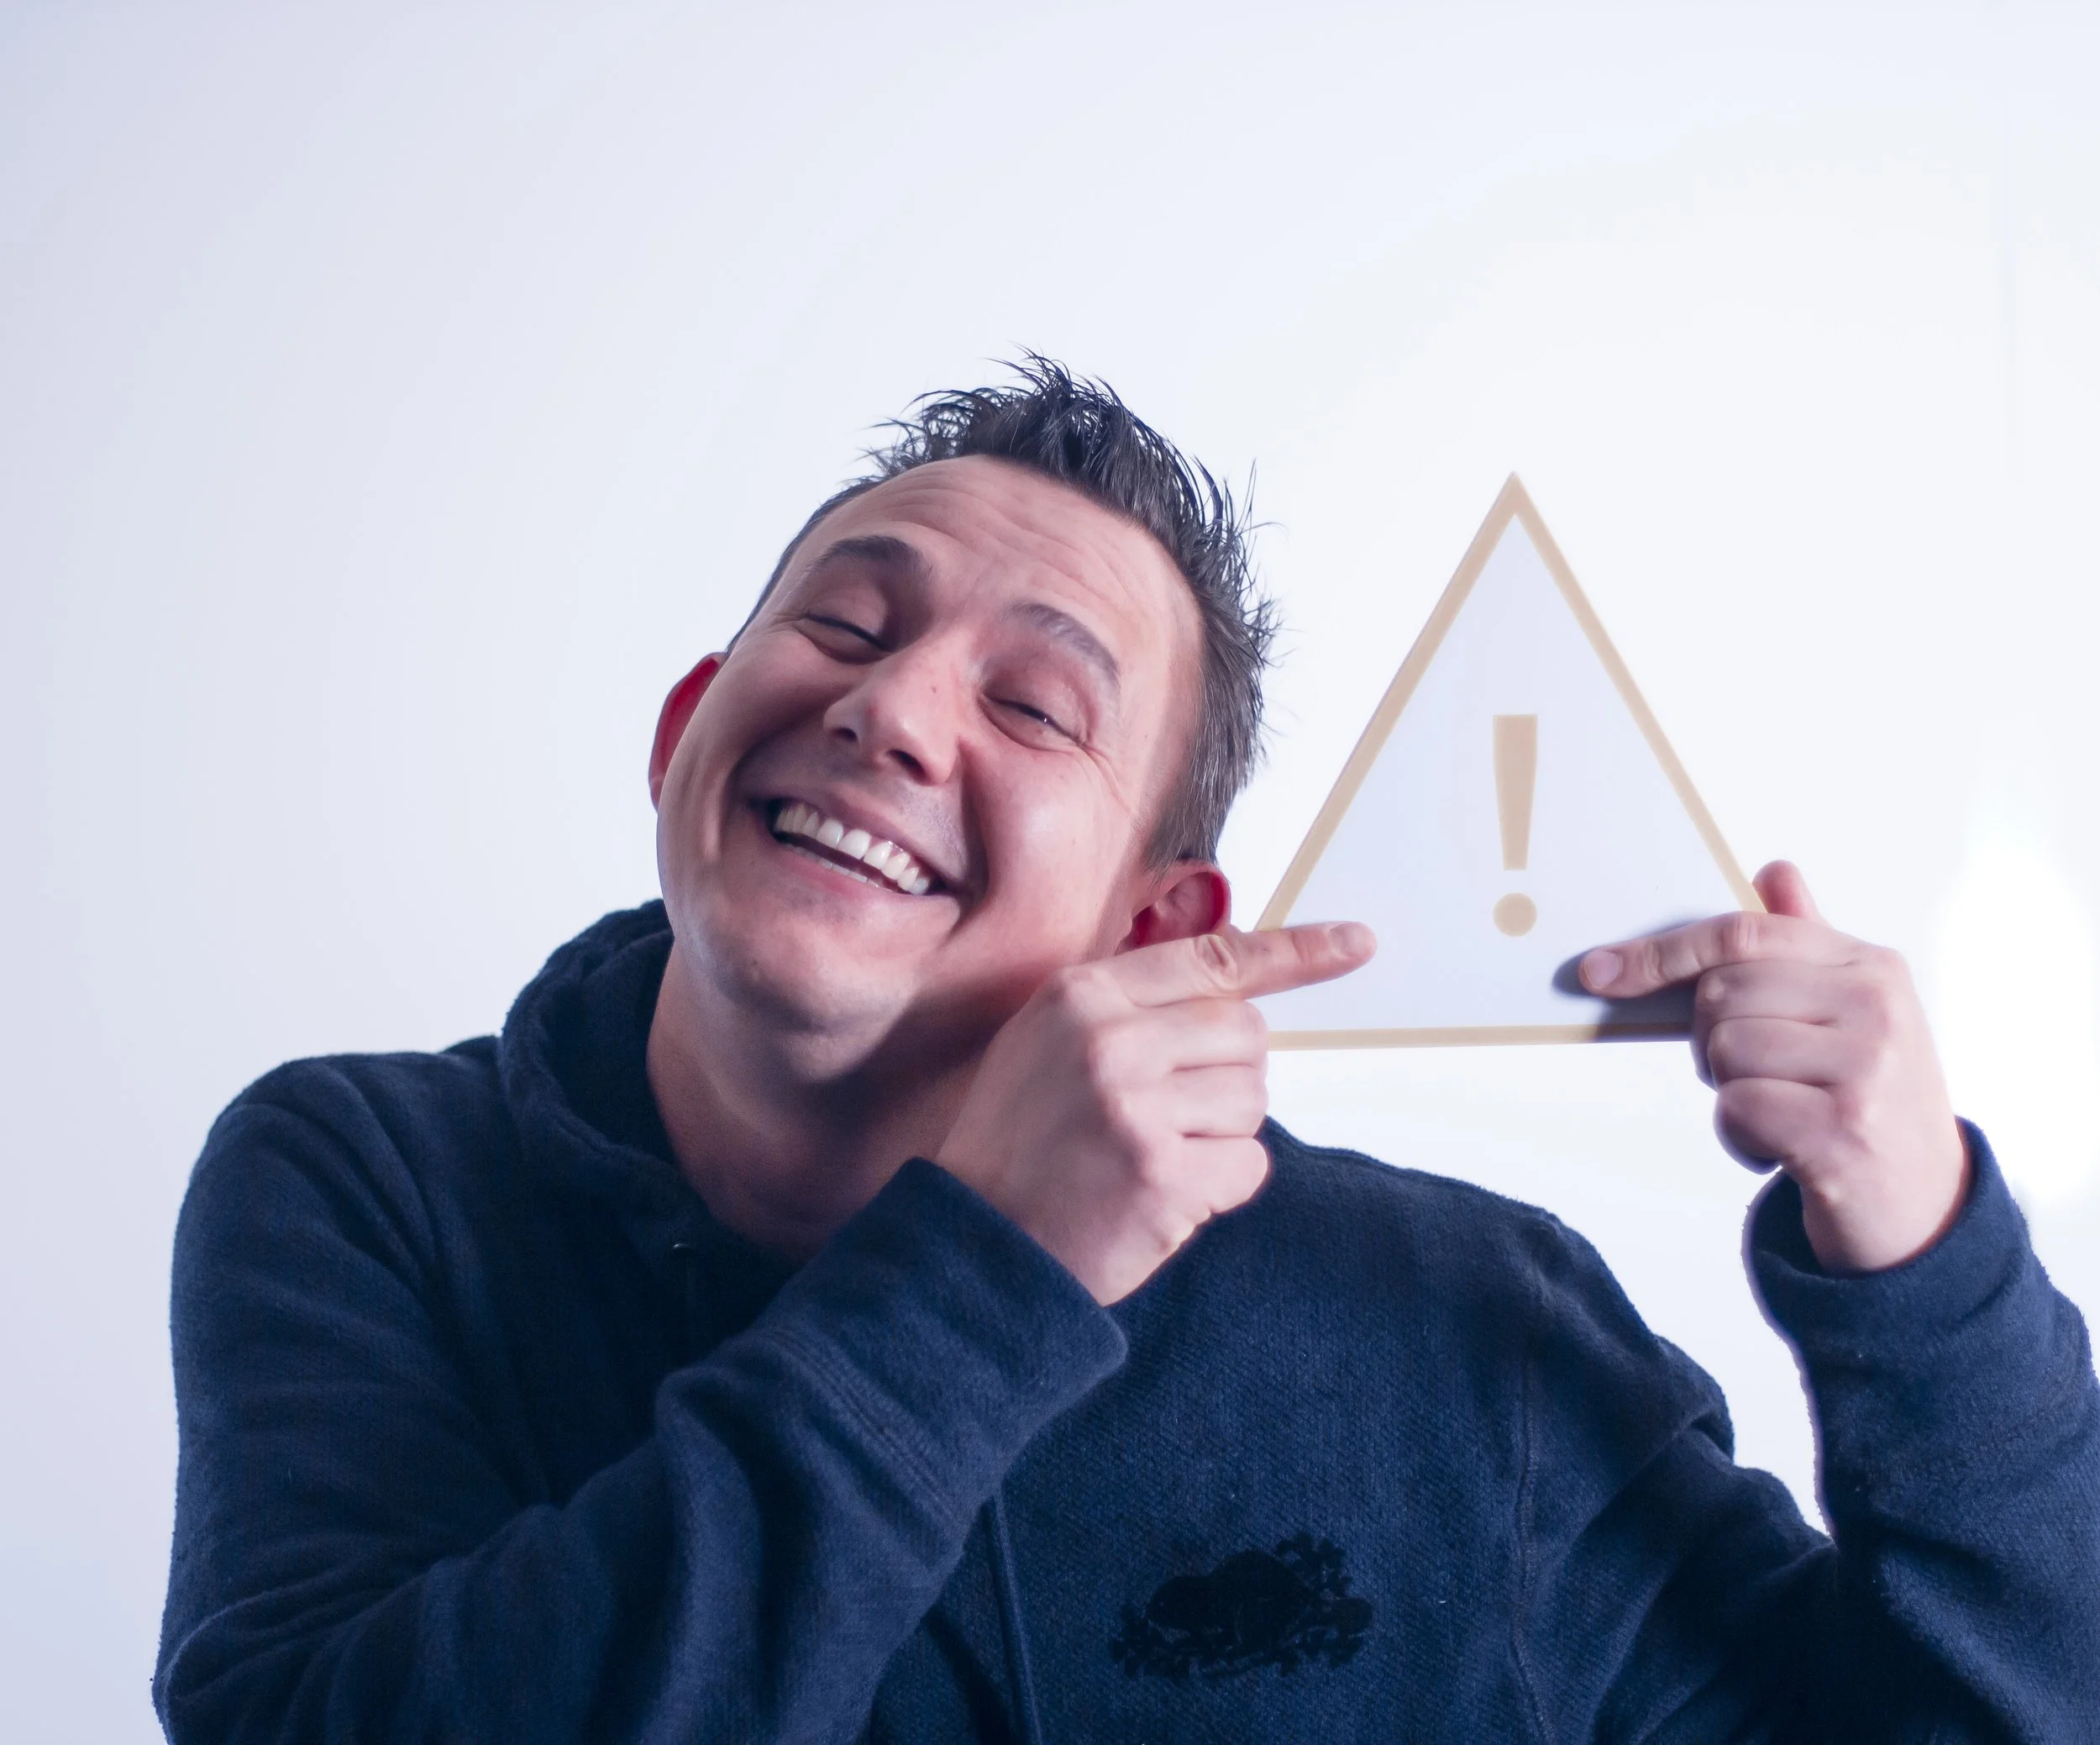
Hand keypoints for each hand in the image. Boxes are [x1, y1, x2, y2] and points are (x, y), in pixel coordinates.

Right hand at [936, 923, 1374, 1303]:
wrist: (973, 1246)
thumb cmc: (1019, 1143)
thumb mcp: (1045, 1042)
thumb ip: (1127, 1004)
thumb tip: (1228, 981)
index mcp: (1082, 995)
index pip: (1212, 958)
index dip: (1295, 953)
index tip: (1358, 944)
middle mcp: (1111, 1039)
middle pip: (1247, 1034)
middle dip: (1226, 1077)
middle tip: (1165, 1117)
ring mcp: (1136, 1107)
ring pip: (1253, 1101)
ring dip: (1219, 1136)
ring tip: (1148, 1158)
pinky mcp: (1163, 1176)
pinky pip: (1248, 1166)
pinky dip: (1219, 1188)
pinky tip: (1161, 1197)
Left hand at [1579, 861, 1968, 1274]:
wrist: (1925, 1207)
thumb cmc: (1867, 1099)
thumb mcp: (1849, 1014)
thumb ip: (1807, 944)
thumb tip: (1773, 872)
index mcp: (1870, 966)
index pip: (1741, 934)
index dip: (1661, 952)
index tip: (1600, 971)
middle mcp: (1875, 1008)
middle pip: (1720, 994)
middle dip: (1710, 1039)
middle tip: (1758, 1075)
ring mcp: (1864, 1070)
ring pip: (1723, 1051)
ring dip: (1729, 1092)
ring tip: (1780, 1112)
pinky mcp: (1842, 1133)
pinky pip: (1735, 1109)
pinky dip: (1739, 1136)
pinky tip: (1780, 1148)